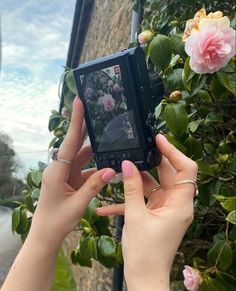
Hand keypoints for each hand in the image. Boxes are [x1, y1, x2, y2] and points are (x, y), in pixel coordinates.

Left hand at [30, 97, 115, 246]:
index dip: (75, 122)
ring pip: (82, 157)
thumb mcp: (78, 203)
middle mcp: (60, 168)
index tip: (78, 103)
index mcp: (57, 171)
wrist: (46, 235)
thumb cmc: (57, 220)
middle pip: (75, 144)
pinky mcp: (70, 180)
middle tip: (95, 111)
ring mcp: (65, 174)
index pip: (69, 142)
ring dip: (95, 150)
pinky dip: (96, 167)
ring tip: (109, 137)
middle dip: (84, 128)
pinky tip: (108, 164)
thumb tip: (112, 169)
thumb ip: (95, 185)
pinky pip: (85, 169)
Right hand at [96, 134, 197, 290]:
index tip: (159, 140)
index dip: (174, 152)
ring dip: (137, 180)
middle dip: (151, 162)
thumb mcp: (135, 216)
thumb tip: (127, 164)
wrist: (143, 278)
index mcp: (179, 204)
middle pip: (168, 174)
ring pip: (154, 186)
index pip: (186, 169)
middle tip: (136, 149)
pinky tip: (106, 207)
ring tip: (121, 170)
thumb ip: (131, 188)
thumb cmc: (145, 252)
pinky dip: (130, 201)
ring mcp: (165, 209)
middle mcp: (175, 204)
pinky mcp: (155, 214)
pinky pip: (144, 201)